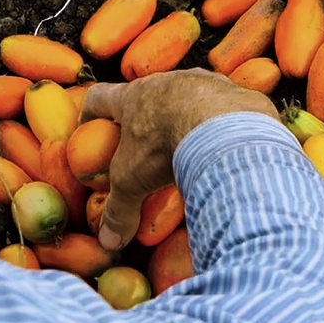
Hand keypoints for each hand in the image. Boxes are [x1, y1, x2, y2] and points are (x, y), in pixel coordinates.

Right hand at [80, 68, 277, 249]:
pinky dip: (219, 122)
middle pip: (148, 95)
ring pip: (188, 96)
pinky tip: (224, 144)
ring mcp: (203, 82)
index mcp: (134, 97)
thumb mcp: (133, 181)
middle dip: (145, 116)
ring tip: (189, 144)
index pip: (100, 97)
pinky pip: (223, 105)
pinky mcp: (234, 92)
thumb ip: (120, 210)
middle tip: (145, 143)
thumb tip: (108, 241)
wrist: (224, 127)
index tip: (89, 126)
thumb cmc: (166, 146)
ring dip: (185, 116)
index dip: (91, 112)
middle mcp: (167, 83)